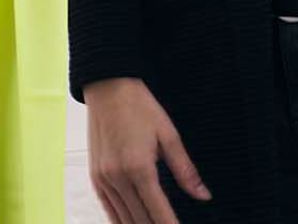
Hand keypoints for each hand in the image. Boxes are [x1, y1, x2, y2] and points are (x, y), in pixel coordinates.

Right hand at [87, 77, 207, 223]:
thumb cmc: (138, 106)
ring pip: (122, 218)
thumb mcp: (169, 135)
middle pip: (139, 219)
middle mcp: (117, 177)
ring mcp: (103, 179)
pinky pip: (107, 209)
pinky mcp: (95, 177)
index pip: (158, 211)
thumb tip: (202, 195)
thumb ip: (185, 170)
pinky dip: (120, 221)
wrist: (107, 87)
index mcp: (139, 167)